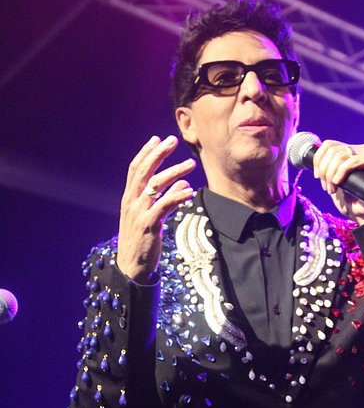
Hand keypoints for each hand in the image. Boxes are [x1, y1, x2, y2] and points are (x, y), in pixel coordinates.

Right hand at [116, 135, 195, 281]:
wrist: (131, 268)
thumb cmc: (141, 243)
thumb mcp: (149, 218)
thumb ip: (163, 199)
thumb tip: (182, 184)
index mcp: (129, 199)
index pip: (135, 169)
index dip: (146, 152)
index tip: (157, 139)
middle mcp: (131, 203)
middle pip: (144, 171)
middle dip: (159, 154)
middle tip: (173, 141)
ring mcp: (138, 213)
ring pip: (156, 185)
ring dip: (175, 172)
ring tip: (191, 165)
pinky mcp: (148, 225)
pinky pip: (164, 206)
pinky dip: (177, 196)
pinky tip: (189, 190)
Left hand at [311, 140, 363, 223]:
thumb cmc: (353, 200)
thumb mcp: (336, 180)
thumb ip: (330, 167)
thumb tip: (316, 159)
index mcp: (354, 151)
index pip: (330, 145)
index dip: (319, 159)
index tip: (317, 176)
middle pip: (333, 150)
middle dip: (324, 170)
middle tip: (326, 187)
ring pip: (340, 156)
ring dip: (330, 174)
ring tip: (332, 189)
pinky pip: (352, 161)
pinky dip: (340, 172)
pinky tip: (338, 183)